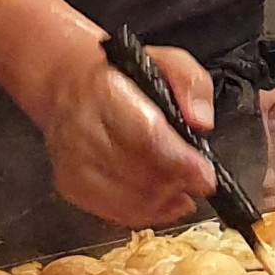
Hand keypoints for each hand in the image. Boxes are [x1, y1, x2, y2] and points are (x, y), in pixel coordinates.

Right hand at [21, 34, 218, 226]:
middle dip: (174, 183)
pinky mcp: (68, 183)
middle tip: (198, 184)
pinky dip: (141, 213)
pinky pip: (109, 210)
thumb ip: (191, 85)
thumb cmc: (122, 76)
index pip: (145, 134)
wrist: (68, 85)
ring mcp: (71, 159)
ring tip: (184, 194)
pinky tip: (163, 205)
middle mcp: (82, 128)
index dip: (178, 160)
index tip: (205, 175)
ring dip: (160, 202)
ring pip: (122, 196)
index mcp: (106, 92)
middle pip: (135, 170)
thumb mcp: (166, 62)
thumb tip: (201, 122)